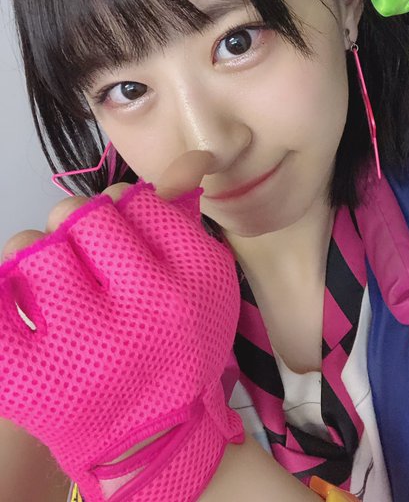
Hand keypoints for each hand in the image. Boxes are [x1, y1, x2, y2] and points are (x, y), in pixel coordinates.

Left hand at [0, 151, 243, 501]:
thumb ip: (187, 219)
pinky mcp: (27, 376)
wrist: (153, 435)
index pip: (139, 200)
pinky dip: (2, 296)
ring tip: (57, 283)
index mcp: (185, 281)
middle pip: (80, 215)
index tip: (127, 233)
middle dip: (82, 225)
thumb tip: (194, 156)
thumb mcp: (204, 283)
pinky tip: (26, 309)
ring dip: (37, 255)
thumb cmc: (182, 349)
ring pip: (30, 248)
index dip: (127, 208)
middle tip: (90, 254)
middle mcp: (138, 308)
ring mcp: (79, 344)